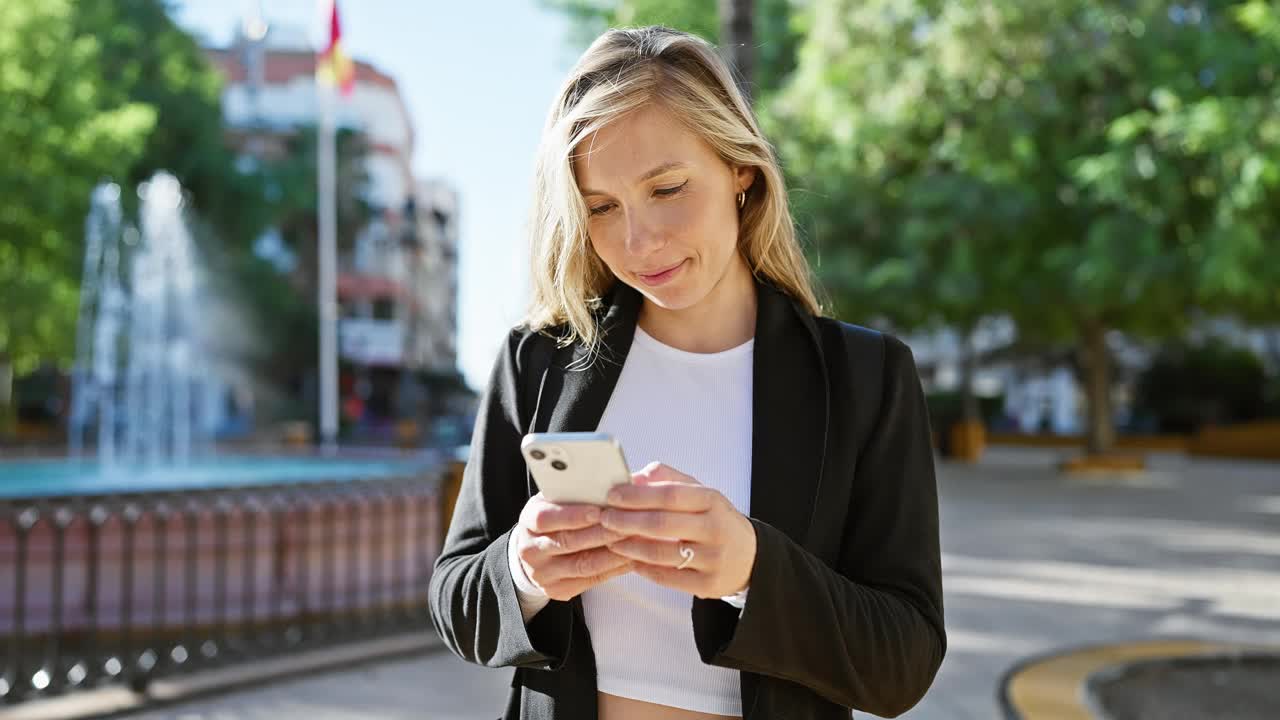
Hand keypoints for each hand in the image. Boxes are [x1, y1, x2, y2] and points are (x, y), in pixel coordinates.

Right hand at [512, 493, 633, 601]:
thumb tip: (622, 480)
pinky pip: (590, 580)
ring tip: (634, 540)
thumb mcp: (558, 499)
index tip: (598, 510)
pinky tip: (630, 557)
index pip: (546, 518)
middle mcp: (531, 549)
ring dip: (613, 552)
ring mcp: (543, 573)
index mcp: (528, 521)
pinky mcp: (557, 590)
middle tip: (629, 523)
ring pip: (583, 564)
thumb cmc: (556, 518)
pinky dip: (613, 568)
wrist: (536, 551)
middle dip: (602, 532)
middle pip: (568, 542)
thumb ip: (582, 491)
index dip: (573, 515)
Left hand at [601, 462, 756, 598]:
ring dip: (630, 546)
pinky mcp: (708, 584)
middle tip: (605, 517)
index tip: (613, 495)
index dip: (638, 495)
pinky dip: (644, 568)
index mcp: (712, 500)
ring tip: (611, 539)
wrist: (751, 558)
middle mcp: (715, 529)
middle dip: (627, 520)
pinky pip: (667, 577)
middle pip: (662, 524)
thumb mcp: (701, 493)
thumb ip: (669, 479)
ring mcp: (713, 559)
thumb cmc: (715, 520)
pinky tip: (630, 559)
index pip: (670, 494)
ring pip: (661, 553)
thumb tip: (634, 477)